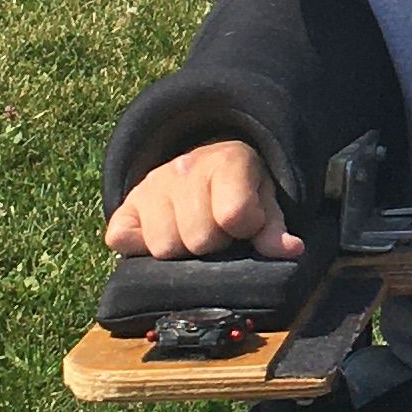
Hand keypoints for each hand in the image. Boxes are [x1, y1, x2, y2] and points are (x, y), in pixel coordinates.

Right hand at [103, 137, 298, 260]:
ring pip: (163, 247)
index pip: (233, 216)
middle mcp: (183, 168)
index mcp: (226, 161)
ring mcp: (149, 186)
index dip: (245, 228)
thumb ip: (274, 228)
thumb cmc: (240, 187)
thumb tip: (290, 250)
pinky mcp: (124, 206)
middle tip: (217, 231)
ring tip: (192, 232)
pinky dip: (139, 247)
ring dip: (181, 249)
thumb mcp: (265, 200)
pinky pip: (120, 240)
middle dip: (213, 243)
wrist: (203, 162)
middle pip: (198, 239)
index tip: (245, 223)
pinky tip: (160, 234)